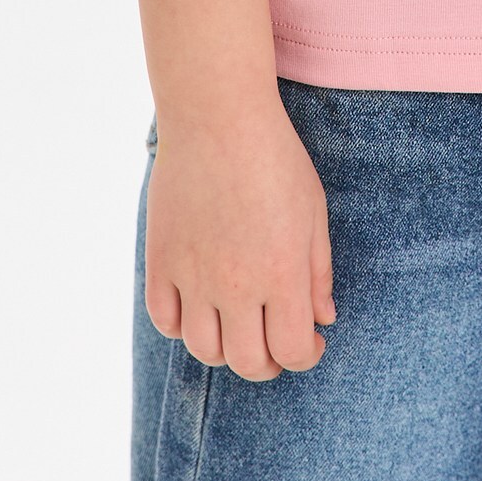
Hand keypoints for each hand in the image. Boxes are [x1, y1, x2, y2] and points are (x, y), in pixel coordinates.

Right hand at [144, 97, 337, 380]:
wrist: (217, 117)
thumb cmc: (274, 159)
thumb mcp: (313, 212)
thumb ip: (318, 273)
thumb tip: (320, 320)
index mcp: (281, 273)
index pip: (292, 351)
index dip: (306, 355)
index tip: (310, 341)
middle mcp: (235, 285)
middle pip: (248, 363)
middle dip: (269, 363)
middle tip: (276, 343)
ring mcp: (193, 276)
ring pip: (204, 350)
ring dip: (226, 349)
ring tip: (239, 326)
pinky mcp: (160, 261)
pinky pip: (166, 320)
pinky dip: (184, 325)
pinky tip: (202, 306)